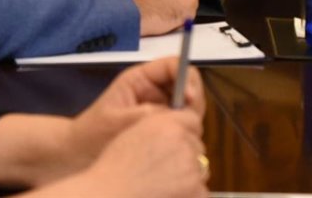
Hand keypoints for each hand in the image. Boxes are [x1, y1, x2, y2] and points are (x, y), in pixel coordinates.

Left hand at [59, 57, 204, 173]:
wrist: (79, 153)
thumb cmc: (92, 132)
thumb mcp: (117, 119)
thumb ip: (147, 114)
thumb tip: (177, 114)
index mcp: (142, 79)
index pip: (176, 66)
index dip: (188, 79)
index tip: (189, 99)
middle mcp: (155, 91)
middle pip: (189, 88)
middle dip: (191, 104)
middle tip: (186, 124)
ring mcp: (161, 110)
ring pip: (189, 110)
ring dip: (188, 122)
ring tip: (174, 137)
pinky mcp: (163, 128)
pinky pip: (183, 128)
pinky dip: (184, 136)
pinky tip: (171, 146)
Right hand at [72, 111, 208, 197]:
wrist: (110, 194)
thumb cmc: (115, 170)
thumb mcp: (134, 133)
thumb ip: (161, 125)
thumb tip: (180, 128)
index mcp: (167, 125)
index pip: (193, 120)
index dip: (185, 131)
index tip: (179, 141)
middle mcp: (183, 144)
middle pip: (197, 146)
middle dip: (186, 156)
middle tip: (164, 168)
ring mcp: (192, 170)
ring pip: (200, 170)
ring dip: (189, 176)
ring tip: (162, 184)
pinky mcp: (197, 192)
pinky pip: (201, 191)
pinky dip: (190, 194)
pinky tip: (167, 194)